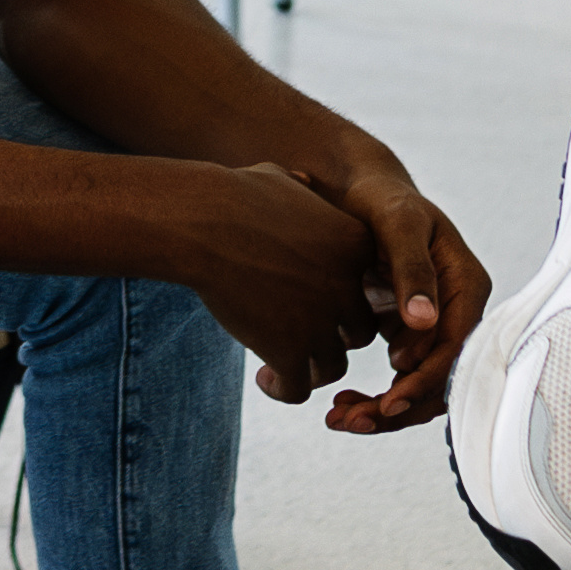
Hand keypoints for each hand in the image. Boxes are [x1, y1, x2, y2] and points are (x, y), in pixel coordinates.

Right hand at [183, 160, 388, 405]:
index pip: (367, 286)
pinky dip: (284, 389)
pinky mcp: (289, 351)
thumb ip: (301, 191)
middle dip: (331, 336)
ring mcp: (321, 323)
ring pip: (333, 365)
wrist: (203, 222)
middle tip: (298, 335)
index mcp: (355, 246)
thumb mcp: (279, 180)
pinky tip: (264, 378)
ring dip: (309, 368)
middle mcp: (347, 287)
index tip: (313, 300)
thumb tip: (300, 182)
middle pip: (358, 330)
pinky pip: (298, 388)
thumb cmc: (233, 195)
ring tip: (278, 362)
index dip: (342, 297)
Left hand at [309, 149, 485, 432]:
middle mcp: (458, 311)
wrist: (357, 191)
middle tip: (350, 421)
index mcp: (467, 285)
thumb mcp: (397, 224)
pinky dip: (375, 397)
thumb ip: (412, 269)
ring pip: (421, 387)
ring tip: (339, 419)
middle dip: (400, 408)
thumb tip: (426, 320)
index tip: (388, 404)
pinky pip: (401, 378)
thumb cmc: (380, 200)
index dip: (425, 381)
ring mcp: (435, 326)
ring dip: (385, 411)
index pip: (455, 348)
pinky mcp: (410, 335)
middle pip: (441, 377)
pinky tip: (341, 403)